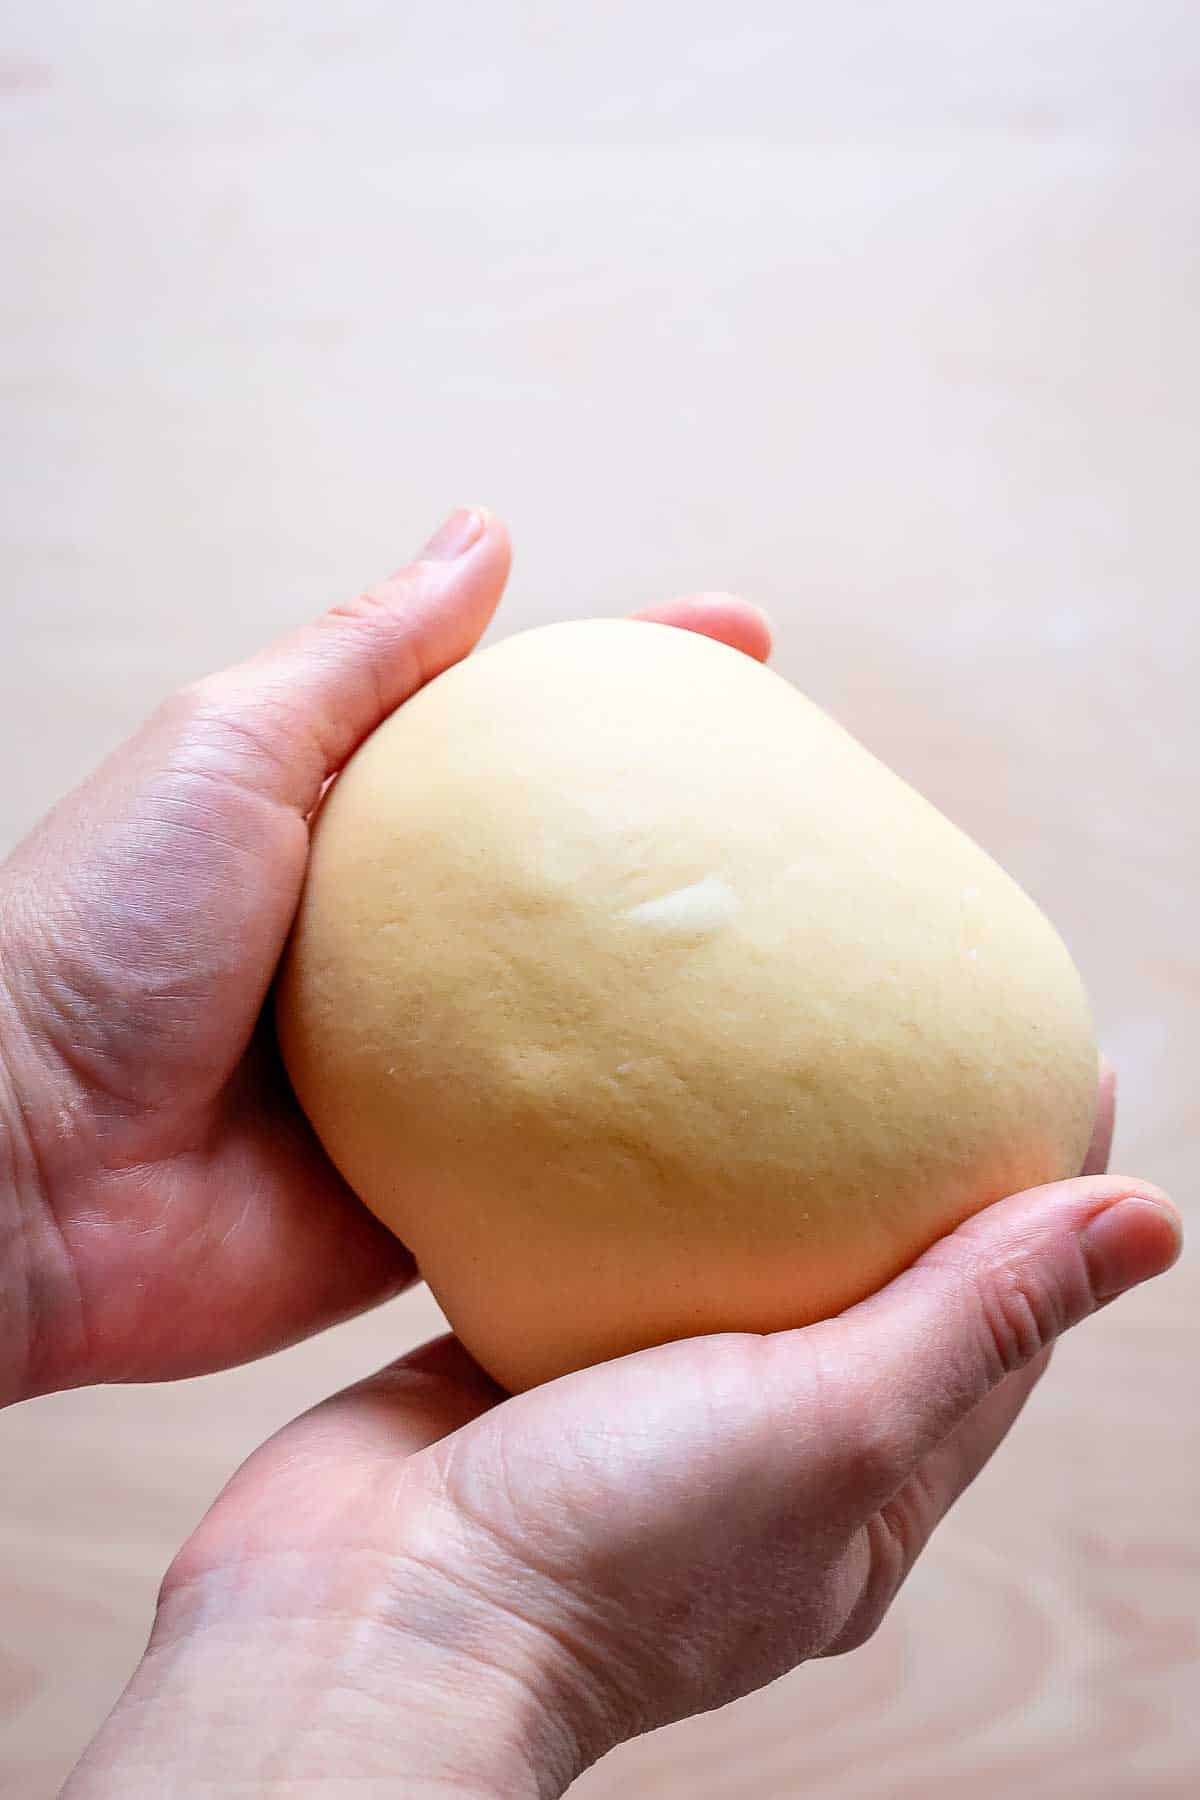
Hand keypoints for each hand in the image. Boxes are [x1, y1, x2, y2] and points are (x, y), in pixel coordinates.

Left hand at [0, 508, 771, 1401]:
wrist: (18, 1173)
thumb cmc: (97, 934)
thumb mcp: (232, 748)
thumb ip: (363, 655)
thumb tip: (481, 531)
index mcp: (365, 833)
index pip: (534, 737)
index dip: (641, 680)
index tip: (752, 641)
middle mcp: (412, 951)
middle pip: (585, 883)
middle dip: (702, 843)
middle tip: (833, 810)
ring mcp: (431, 1076)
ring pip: (596, 1027)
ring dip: (699, 1003)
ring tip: (839, 957)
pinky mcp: (439, 1198)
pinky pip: (564, 1172)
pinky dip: (642, 1149)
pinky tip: (753, 1125)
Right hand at [65, 1077, 1179, 1798]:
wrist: (359, 1620)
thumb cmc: (605, 1556)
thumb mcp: (828, 1425)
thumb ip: (972, 1316)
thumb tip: (1151, 1222)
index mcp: (861, 1492)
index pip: (992, 1326)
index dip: (1035, 1200)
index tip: (1049, 1061)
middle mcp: (763, 1453)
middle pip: (867, 1282)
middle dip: (903, 1165)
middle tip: (918, 1020)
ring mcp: (642, 1407)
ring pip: (731, 1261)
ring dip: (764, 1165)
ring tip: (786, 1034)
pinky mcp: (534, 1362)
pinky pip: (602, 1251)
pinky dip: (630, 1179)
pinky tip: (626, 1093)